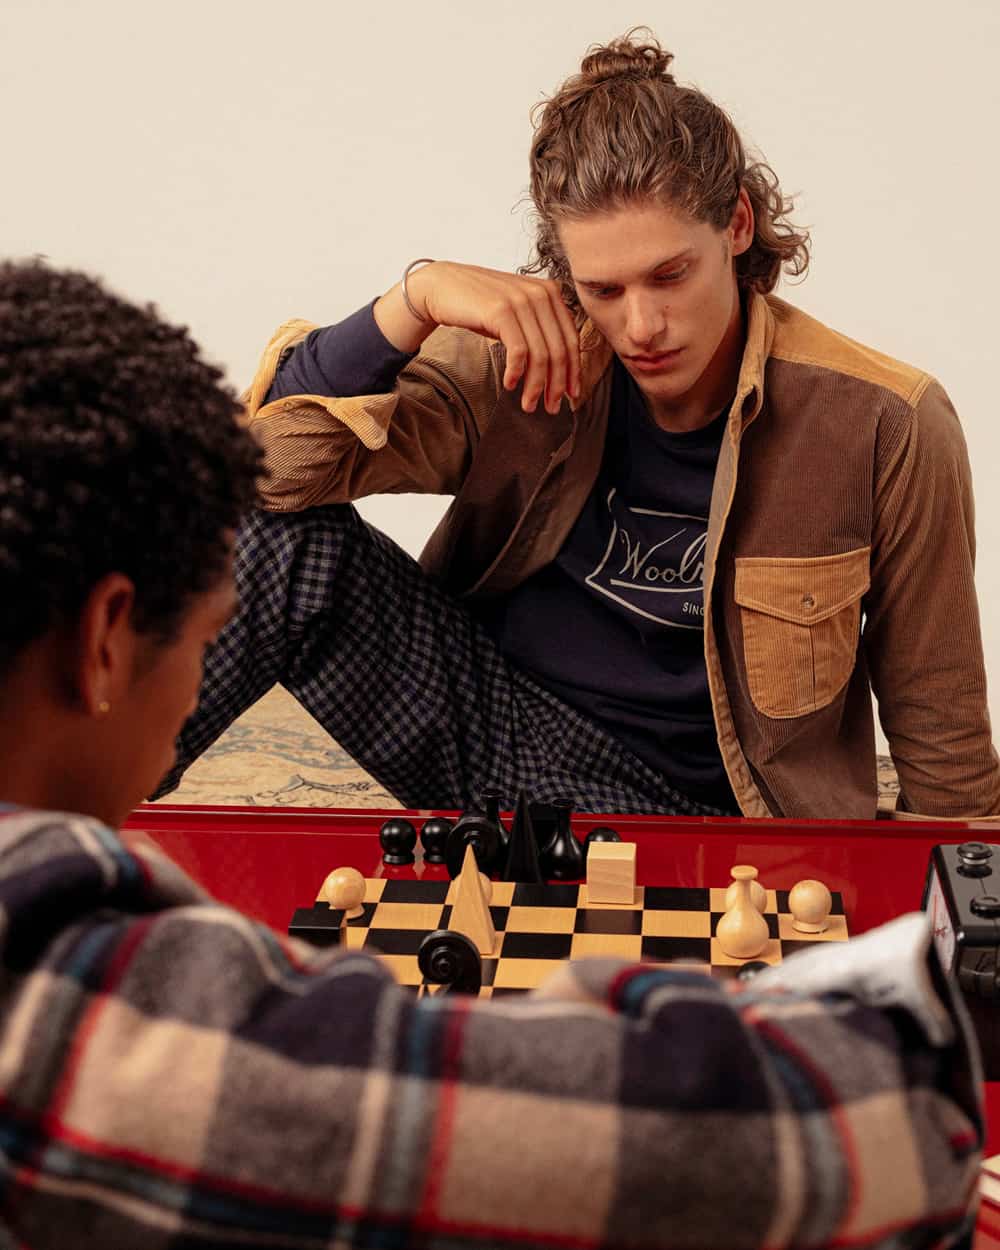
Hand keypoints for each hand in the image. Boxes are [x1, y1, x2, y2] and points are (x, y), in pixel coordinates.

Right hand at [380, 261, 581, 414]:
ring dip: (536, 385)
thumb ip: (538, 328)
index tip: (571, 394)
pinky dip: (517, 373)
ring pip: (540, 354)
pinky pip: (518, 351)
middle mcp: (540, 293)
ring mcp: (521, 301)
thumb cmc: (479, 304)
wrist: (442, 286)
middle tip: (551, 407)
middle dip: (557, 385)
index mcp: (550, 292)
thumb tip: (558, 367)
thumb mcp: (516, 312)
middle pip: (559, 350)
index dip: (573, 371)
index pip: (571, 338)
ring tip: (528, 404)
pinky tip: (510, 385)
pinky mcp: (501, 311)